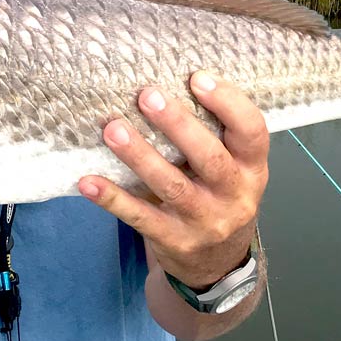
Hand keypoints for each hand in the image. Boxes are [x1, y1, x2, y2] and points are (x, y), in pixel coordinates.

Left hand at [78, 70, 267, 290]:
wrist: (219, 264)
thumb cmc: (220, 196)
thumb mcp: (235, 169)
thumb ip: (215, 135)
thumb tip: (167, 84)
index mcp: (252, 168)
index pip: (252, 131)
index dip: (228, 102)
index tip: (197, 77)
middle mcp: (235, 195)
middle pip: (209, 157)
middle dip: (177, 125)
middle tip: (147, 95)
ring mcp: (205, 222)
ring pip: (171, 186)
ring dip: (139, 155)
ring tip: (112, 129)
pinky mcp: (175, 241)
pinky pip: (141, 218)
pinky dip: (113, 199)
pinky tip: (88, 181)